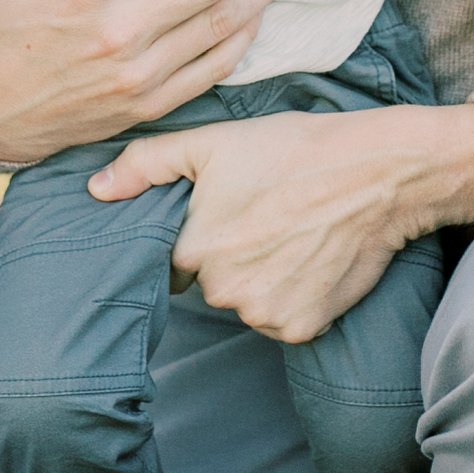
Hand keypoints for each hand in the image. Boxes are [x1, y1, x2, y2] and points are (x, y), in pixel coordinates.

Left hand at [91, 101, 473, 343]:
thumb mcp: (213, 143)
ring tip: (290, 235)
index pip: (170, 262)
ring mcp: (264, 314)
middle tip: (264, 218)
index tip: (221, 218)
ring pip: (245, 303)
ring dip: (260, 279)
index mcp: (194, 247)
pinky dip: (293, 298)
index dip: (193, 238)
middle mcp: (223, 290)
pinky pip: (282, 320)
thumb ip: (146, 165)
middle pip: (209, 284)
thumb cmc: (293, 151)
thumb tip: (95, 191)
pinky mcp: (302, 328)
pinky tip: (311, 260)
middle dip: (228, 257)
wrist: (378, 173)